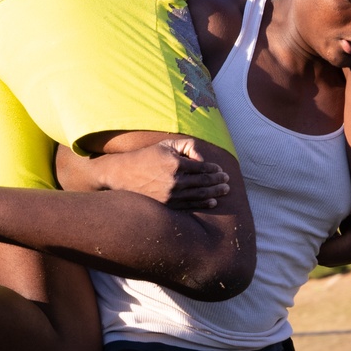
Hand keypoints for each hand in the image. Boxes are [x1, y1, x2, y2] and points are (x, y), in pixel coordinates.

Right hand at [99, 137, 229, 209]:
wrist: (123, 175)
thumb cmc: (146, 157)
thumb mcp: (165, 145)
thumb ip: (186, 146)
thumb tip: (203, 157)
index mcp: (175, 163)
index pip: (202, 167)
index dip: (214, 169)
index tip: (221, 170)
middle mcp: (174, 180)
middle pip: (204, 182)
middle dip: (218, 181)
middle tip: (227, 181)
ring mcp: (171, 195)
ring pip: (199, 195)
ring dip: (215, 193)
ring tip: (224, 191)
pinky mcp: (167, 205)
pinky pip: (190, 205)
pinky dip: (203, 203)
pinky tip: (213, 202)